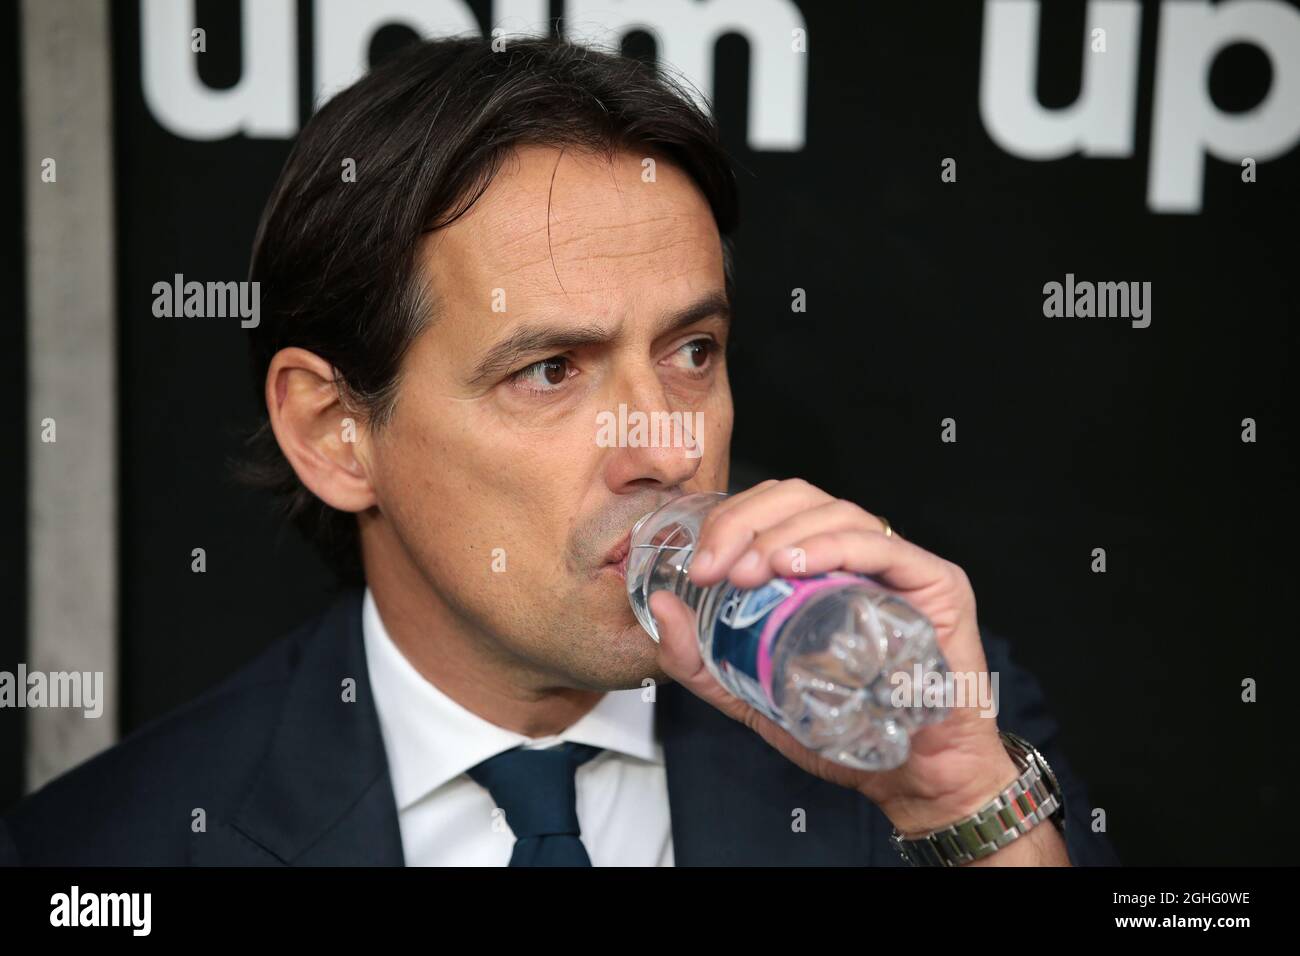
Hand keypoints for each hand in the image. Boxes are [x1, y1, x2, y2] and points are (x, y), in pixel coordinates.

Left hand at [649, 479, 1022, 837]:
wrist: (915, 777)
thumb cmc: (845, 729)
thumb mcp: (750, 695)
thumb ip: (701, 658)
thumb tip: (658, 605)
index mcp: (821, 564)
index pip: (772, 510)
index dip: (730, 522)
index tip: (698, 567)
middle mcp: (861, 553)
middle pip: (798, 498)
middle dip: (744, 523)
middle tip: (713, 569)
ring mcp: (901, 563)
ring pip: (837, 512)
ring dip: (782, 536)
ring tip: (749, 573)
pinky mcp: (937, 582)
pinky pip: (882, 546)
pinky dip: (833, 546)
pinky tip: (797, 567)